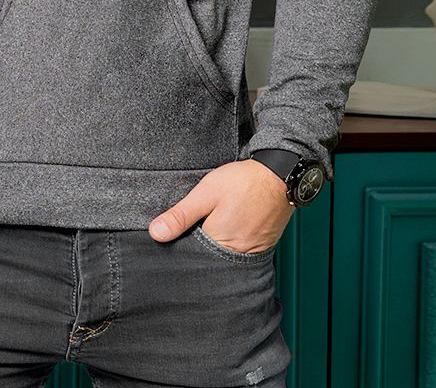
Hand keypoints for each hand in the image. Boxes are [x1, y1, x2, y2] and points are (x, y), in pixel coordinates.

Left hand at [148, 159, 294, 253]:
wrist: (279, 175)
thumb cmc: (243, 182)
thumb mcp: (206, 193)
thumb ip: (181, 215)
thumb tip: (156, 234)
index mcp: (219, 244)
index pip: (191, 256)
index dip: (180, 246)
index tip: (175, 236)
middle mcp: (236, 255)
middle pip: (208, 260)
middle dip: (198, 249)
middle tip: (196, 227)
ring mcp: (251, 254)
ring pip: (224, 257)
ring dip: (214, 247)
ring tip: (213, 226)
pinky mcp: (261, 247)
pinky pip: (240, 253)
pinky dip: (231, 244)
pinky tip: (228, 228)